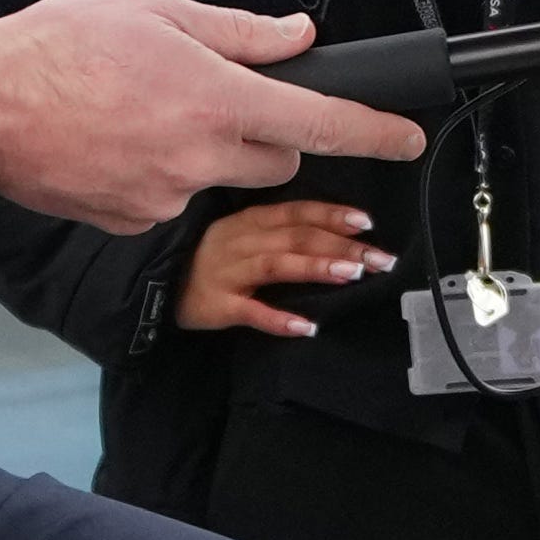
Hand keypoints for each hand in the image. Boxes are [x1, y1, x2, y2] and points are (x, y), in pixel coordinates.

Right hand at [0, 0, 425, 235]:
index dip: (374, 132)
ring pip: (221, 180)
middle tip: (216, 96)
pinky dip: (161, 174)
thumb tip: (296, 35)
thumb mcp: (156, 10)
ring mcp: (167, 199)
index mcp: (216, 98)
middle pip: (276, 160)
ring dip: (207, 152)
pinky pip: (172, 199)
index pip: (320, 122)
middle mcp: (201, 157)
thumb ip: (238, 30)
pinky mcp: (134, 223)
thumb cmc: (59, 47)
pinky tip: (117, 141)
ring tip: (144, 111)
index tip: (407, 137)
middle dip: (268, 134)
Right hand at [179, 200, 393, 338]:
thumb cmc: (212, 259)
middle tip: (380, 258)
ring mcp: (229, 272)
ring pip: (277, 265)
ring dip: (316, 267)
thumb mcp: (244, 235)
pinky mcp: (217, 305)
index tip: (367, 222)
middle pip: (296, 237)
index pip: (298, 212)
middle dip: (341, 245)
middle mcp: (242, 240)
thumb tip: (337, 237)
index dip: (332, 214)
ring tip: (352, 275)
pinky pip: (250, 311)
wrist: (159, 285)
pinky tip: (306, 326)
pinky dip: (278, 319)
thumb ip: (282, 233)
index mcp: (252, 221)